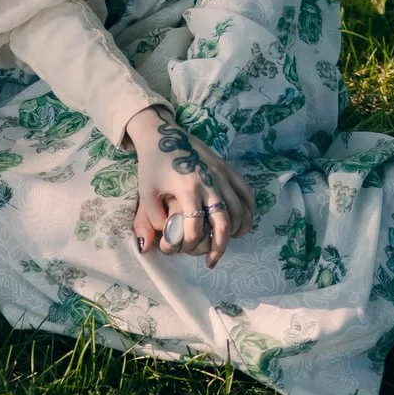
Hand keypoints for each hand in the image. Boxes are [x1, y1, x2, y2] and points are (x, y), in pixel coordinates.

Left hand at [124, 105, 255, 266]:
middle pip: (224, 223)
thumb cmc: (152, 165)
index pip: (195, 227)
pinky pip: (246, 192)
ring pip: (239, 210)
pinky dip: (249, 210)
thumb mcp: (145, 192)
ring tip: (227, 244)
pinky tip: (242, 224)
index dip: (190, 244)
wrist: (162, 133)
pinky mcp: (227, 169)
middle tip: (212, 261)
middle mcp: (209, 183)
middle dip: (219, 246)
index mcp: (187, 189)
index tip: (181, 250)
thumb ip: (152, 219)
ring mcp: (221, 175)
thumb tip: (156, 242)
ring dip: (237, 231)